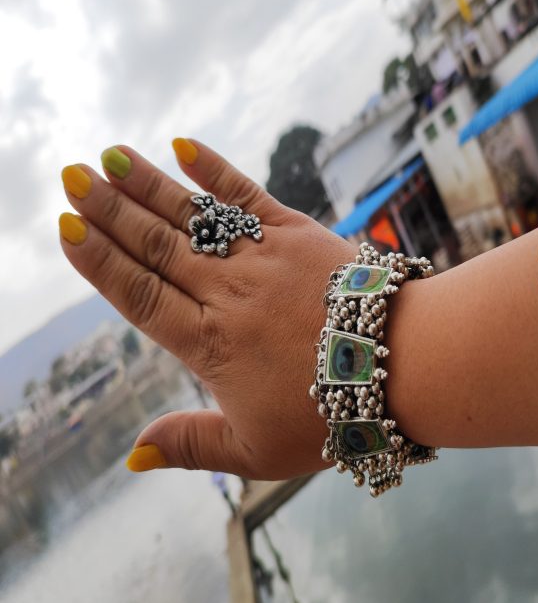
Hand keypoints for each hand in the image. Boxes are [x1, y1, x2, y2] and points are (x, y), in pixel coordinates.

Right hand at [60, 139, 355, 477]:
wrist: (405, 365)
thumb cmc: (333, 415)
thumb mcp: (255, 451)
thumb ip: (191, 446)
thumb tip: (132, 456)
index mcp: (210, 345)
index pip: (140, 295)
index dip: (100, 261)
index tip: (68, 228)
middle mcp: (228, 294)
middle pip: (156, 246)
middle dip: (109, 211)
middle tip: (69, 173)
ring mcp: (264, 258)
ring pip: (193, 217)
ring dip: (148, 186)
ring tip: (109, 157)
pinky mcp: (300, 233)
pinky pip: (248, 195)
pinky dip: (215, 170)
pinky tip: (183, 146)